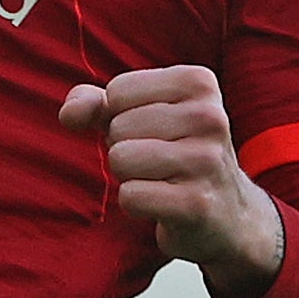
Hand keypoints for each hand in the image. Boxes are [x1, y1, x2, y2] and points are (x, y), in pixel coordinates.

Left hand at [57, 65, 284, 297]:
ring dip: (130, 176)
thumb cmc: (174, 154)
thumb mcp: (139, 115)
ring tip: (161, 180)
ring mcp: (207, 160)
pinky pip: (130, 195)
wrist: (228, 215)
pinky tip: (164, 203)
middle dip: (126, 149)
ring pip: (121, 159)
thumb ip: (94, 104)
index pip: (118, 92)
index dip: (120, 117)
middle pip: (118, 127)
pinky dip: (136, 203)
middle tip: (159, 162)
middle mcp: (210, 116)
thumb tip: (70, 113)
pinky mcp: (197, 203)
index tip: (154, 133)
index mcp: (199, 82)